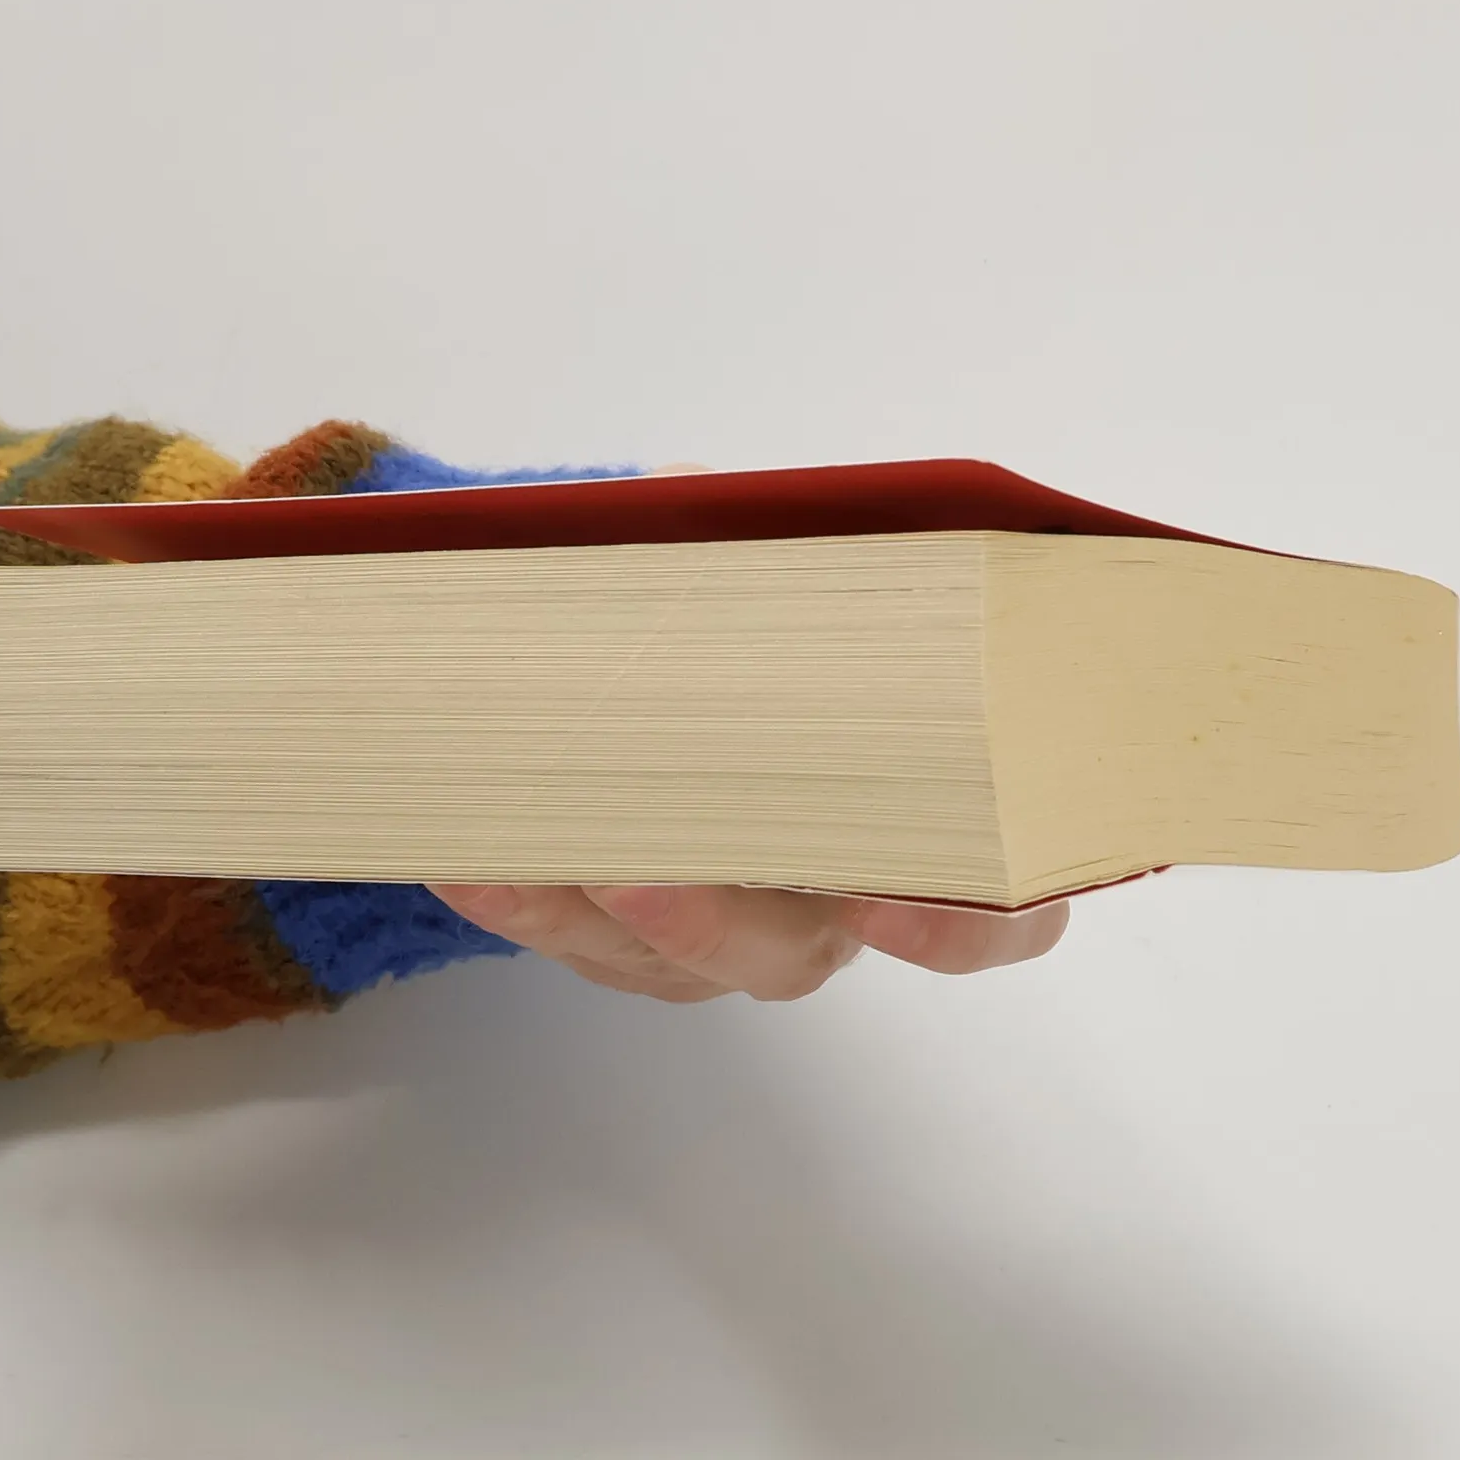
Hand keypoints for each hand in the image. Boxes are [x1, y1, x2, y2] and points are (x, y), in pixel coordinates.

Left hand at [428, 460, 1066, 1003]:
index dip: (961, 923)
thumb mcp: (789, 575)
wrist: (675, 661)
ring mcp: (725, 938)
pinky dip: (521, 896)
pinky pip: (574, 941)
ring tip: (551, 844)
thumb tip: (697, 496)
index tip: (899, 897)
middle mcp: (826, 908)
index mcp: (918, 829)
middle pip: (795, 956)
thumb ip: (772, 545)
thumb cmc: (771, 629)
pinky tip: (464, 851)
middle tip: (654, 870)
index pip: (994, 913)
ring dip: (602, 911)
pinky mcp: (630, 947)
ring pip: (672, 962)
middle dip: (720, 921)